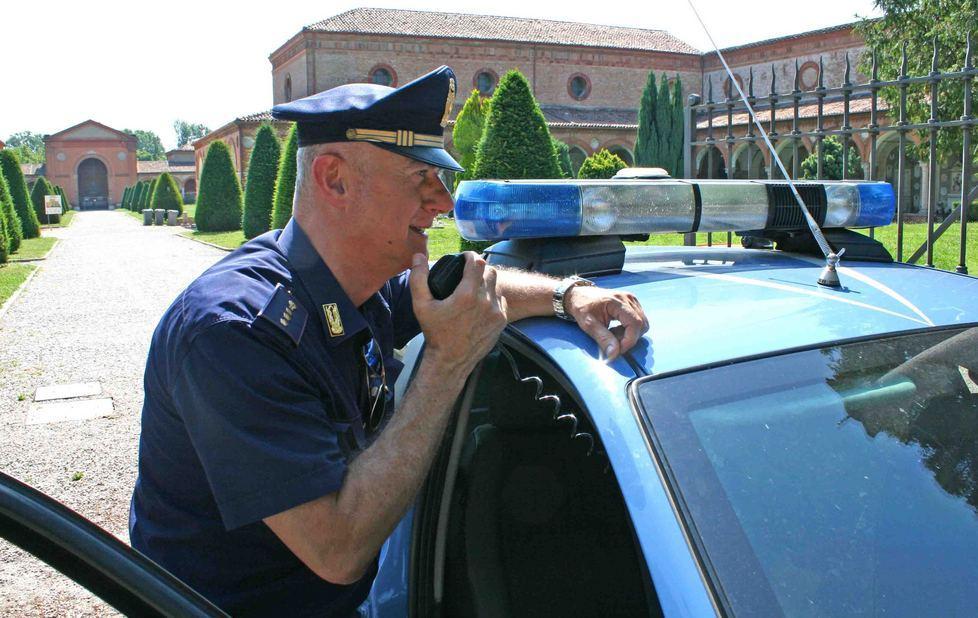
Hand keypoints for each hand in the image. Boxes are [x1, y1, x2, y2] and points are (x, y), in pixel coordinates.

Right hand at [409, 252, 507, 377]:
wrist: (451, 361)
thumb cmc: (435, 333)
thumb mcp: (421, 305)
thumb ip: (418, 278)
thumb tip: (418, 256)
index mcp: (467, 294)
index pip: (477, 262)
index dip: (471, 256)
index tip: (464, 258)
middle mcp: (485, 301)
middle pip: (490, 271)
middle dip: (479, 268)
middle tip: (468, 272)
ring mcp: (496, 312)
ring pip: (496, 285)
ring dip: (487, 282)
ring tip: (475, 287)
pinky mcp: (501, 321)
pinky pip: (501, 300)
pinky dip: (493, 297)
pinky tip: (482, 302)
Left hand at [564, 286, 647, 360]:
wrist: (579, 295)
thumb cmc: (582, 307)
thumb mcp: (588, 324)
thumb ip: (603, 339)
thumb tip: (614, 354)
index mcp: (617, 301)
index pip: (635, 323)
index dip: (629, 340)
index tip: (618, 350)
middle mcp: (628, 298)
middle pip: (641, 324)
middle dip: (629, 338)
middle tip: (612, 341)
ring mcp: (631, 299)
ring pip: (642, 324)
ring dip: (630, 334)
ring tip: (613, 333)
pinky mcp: (632, 303)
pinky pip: (639, 320)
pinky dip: (630, 329)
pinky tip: (617, 328)